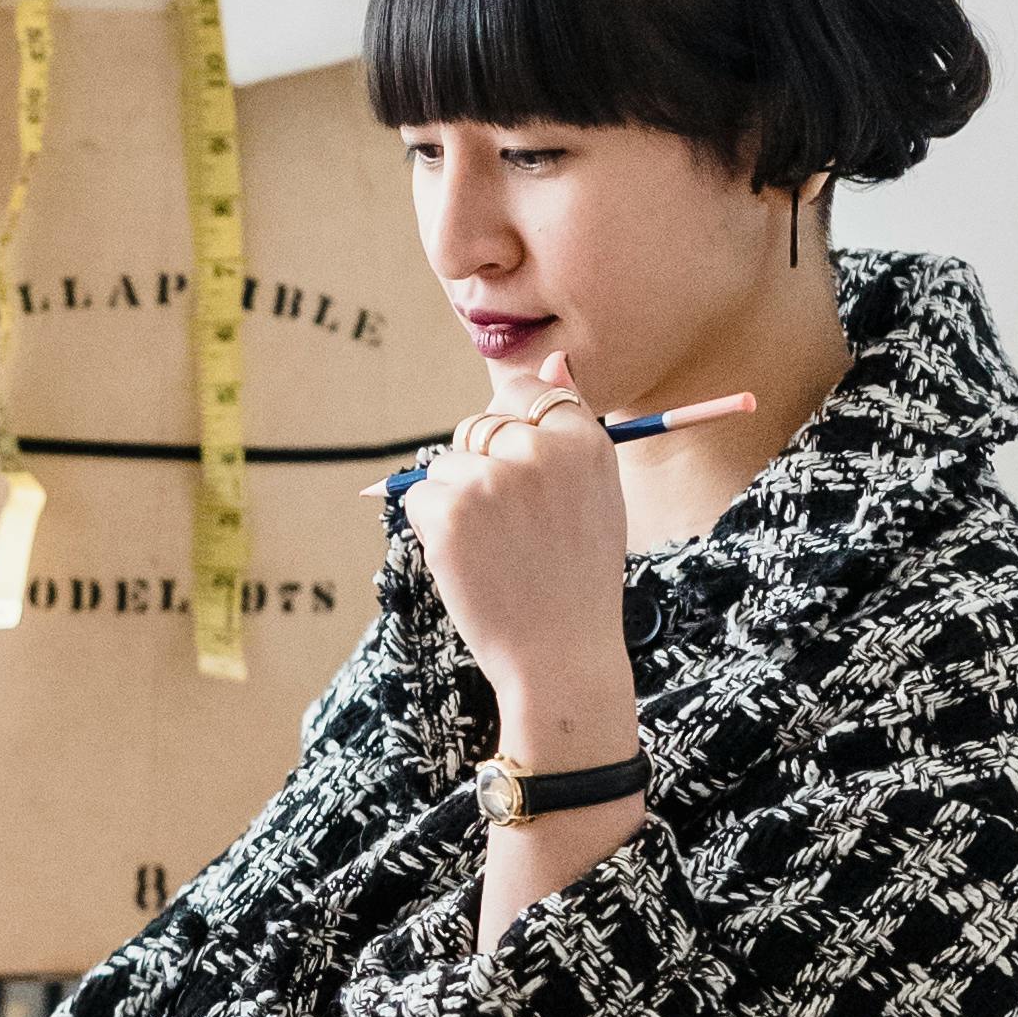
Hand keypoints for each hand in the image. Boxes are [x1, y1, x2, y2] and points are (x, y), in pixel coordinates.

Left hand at [406, 379, 637, 750]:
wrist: (560, 657)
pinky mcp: (450, 508)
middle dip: (479, 470)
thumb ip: (570, 427)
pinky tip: (469, 562)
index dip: (512, 427)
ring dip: (454, 502)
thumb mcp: (598, 495)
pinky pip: (419, 497)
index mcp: (584, 440)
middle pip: (477, 426)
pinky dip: (433, 529)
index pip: (527, 390)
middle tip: (511, 531)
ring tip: (495, 551)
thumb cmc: (577, 579)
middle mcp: (540, 449)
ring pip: (444, 464)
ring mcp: (492, 477)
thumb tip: (552, 359)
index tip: (516, 469)